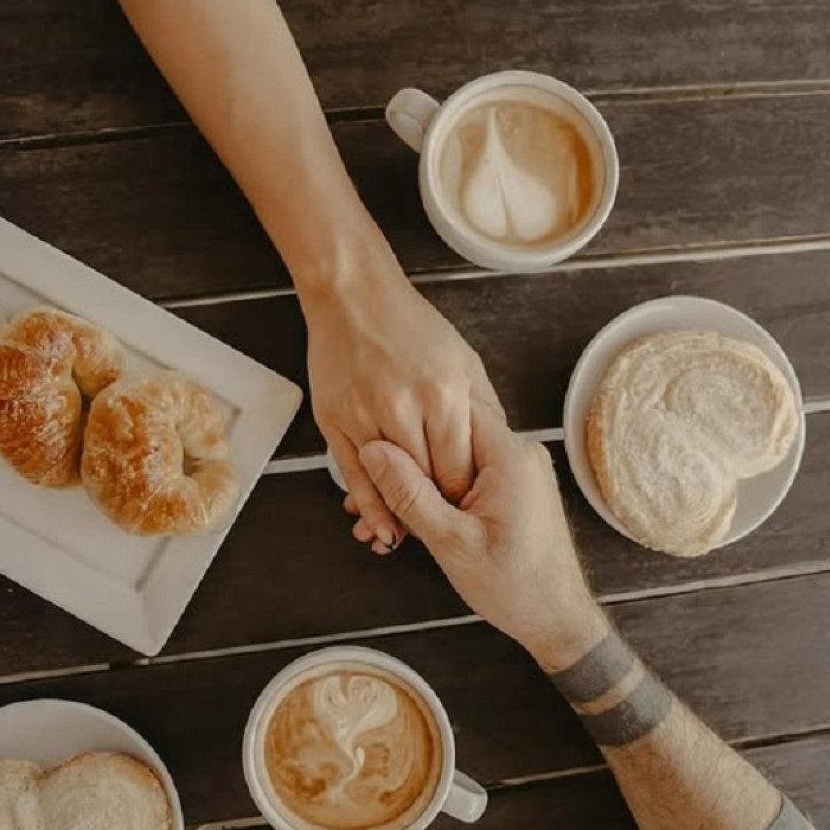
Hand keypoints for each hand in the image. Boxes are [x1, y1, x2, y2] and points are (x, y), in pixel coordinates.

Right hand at [304, 255, 499, 551]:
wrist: (352, 294)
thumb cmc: (412, 326)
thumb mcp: (465, 363)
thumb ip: (482, 411)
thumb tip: (496, 453)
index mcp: (445, 395)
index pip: (461, 469)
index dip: (465, 496)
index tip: (471, 515)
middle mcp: (406, 408)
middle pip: (429, 481)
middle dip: (439, 507)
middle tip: (447, 528)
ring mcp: (366, 415)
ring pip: (392, 484)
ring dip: (403, 512)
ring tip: (414, 534)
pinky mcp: (334, 421)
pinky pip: (355, 478)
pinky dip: (370, 506)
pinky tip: (382, 526)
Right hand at [358, 403, 605, 663]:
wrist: (556, 618)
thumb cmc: (514, 587)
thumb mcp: (451, 542)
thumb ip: (410, 494)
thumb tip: (372, 452)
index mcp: (510, 455)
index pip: (449, 409)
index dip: (406, 426)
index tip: (371, 448)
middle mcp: (518, 453)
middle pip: (446, 436)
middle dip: (402, 466)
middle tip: (362, 498)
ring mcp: (516, 470)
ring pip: (450, 461)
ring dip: (414, 488)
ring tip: (375, 520)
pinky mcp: (512, 488)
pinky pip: (464, 479)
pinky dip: (435, 498)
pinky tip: (405, 523)